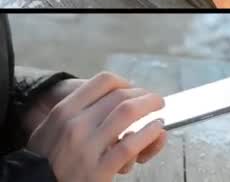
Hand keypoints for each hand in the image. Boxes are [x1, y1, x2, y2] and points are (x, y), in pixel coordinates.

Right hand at [27, 72, 167, 180]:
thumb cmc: (48, 158)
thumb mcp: (50, 128)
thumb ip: (77, 111)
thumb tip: (118, 95)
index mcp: (64, 111)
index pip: (104, 82)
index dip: (126, 83)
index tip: (134, 90)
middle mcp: (75, 125)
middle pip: (121, 96)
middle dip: (144, 95)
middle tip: (154, 100)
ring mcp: (87, 147)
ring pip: (127, 113)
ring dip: (150, 107)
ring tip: (159, 111)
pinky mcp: (99, 170)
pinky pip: (130, 146)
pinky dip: (149, 134)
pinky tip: (157, 130)